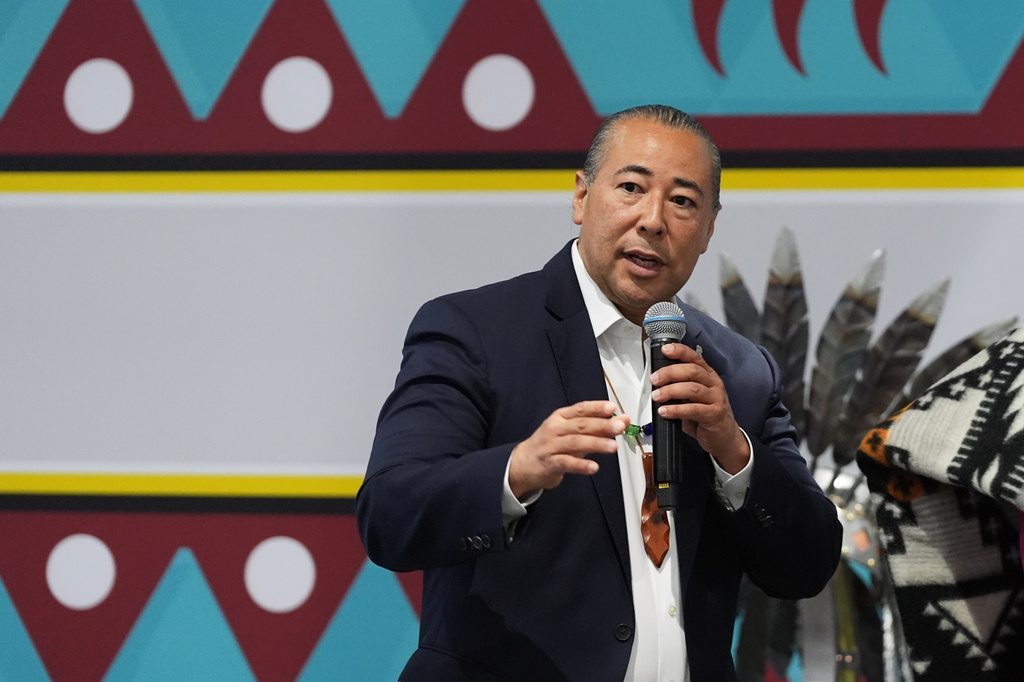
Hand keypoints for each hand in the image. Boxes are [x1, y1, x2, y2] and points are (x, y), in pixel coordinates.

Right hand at [508, 400, 627, 499]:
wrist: (522, 463)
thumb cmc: (550, 445)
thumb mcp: (571, 432)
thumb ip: (596, 427)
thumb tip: (622, 420)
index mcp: (561, 417)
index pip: (580, 409)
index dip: (596, 407)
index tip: (612, 408)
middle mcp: (555, 429)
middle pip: (580, 425)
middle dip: (602, 425)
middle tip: (619, 426)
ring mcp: (551, 446)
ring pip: (575, 443)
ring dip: (595, 444)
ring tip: (612, 446)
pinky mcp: (549, 463)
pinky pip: (566, 463)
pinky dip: (581, 465)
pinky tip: (593, 467)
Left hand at [650, 343, 749, 473]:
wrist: (724, 437)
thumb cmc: (706, 415)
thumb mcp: (692, 397)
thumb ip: (679, 387)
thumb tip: (657, 381)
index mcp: (708, 375)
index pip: (695, 357)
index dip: (680, 351)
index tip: (665, 350)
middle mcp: (714, 384)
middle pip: (692, 371)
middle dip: (670, 373)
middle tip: (655, 379)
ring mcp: (716, 399)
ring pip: (692, 389)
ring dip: (671, 391)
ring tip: (657, 396)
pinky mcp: (715, 414)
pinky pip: (694, 409)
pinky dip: (676, 410)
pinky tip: (665, 412)